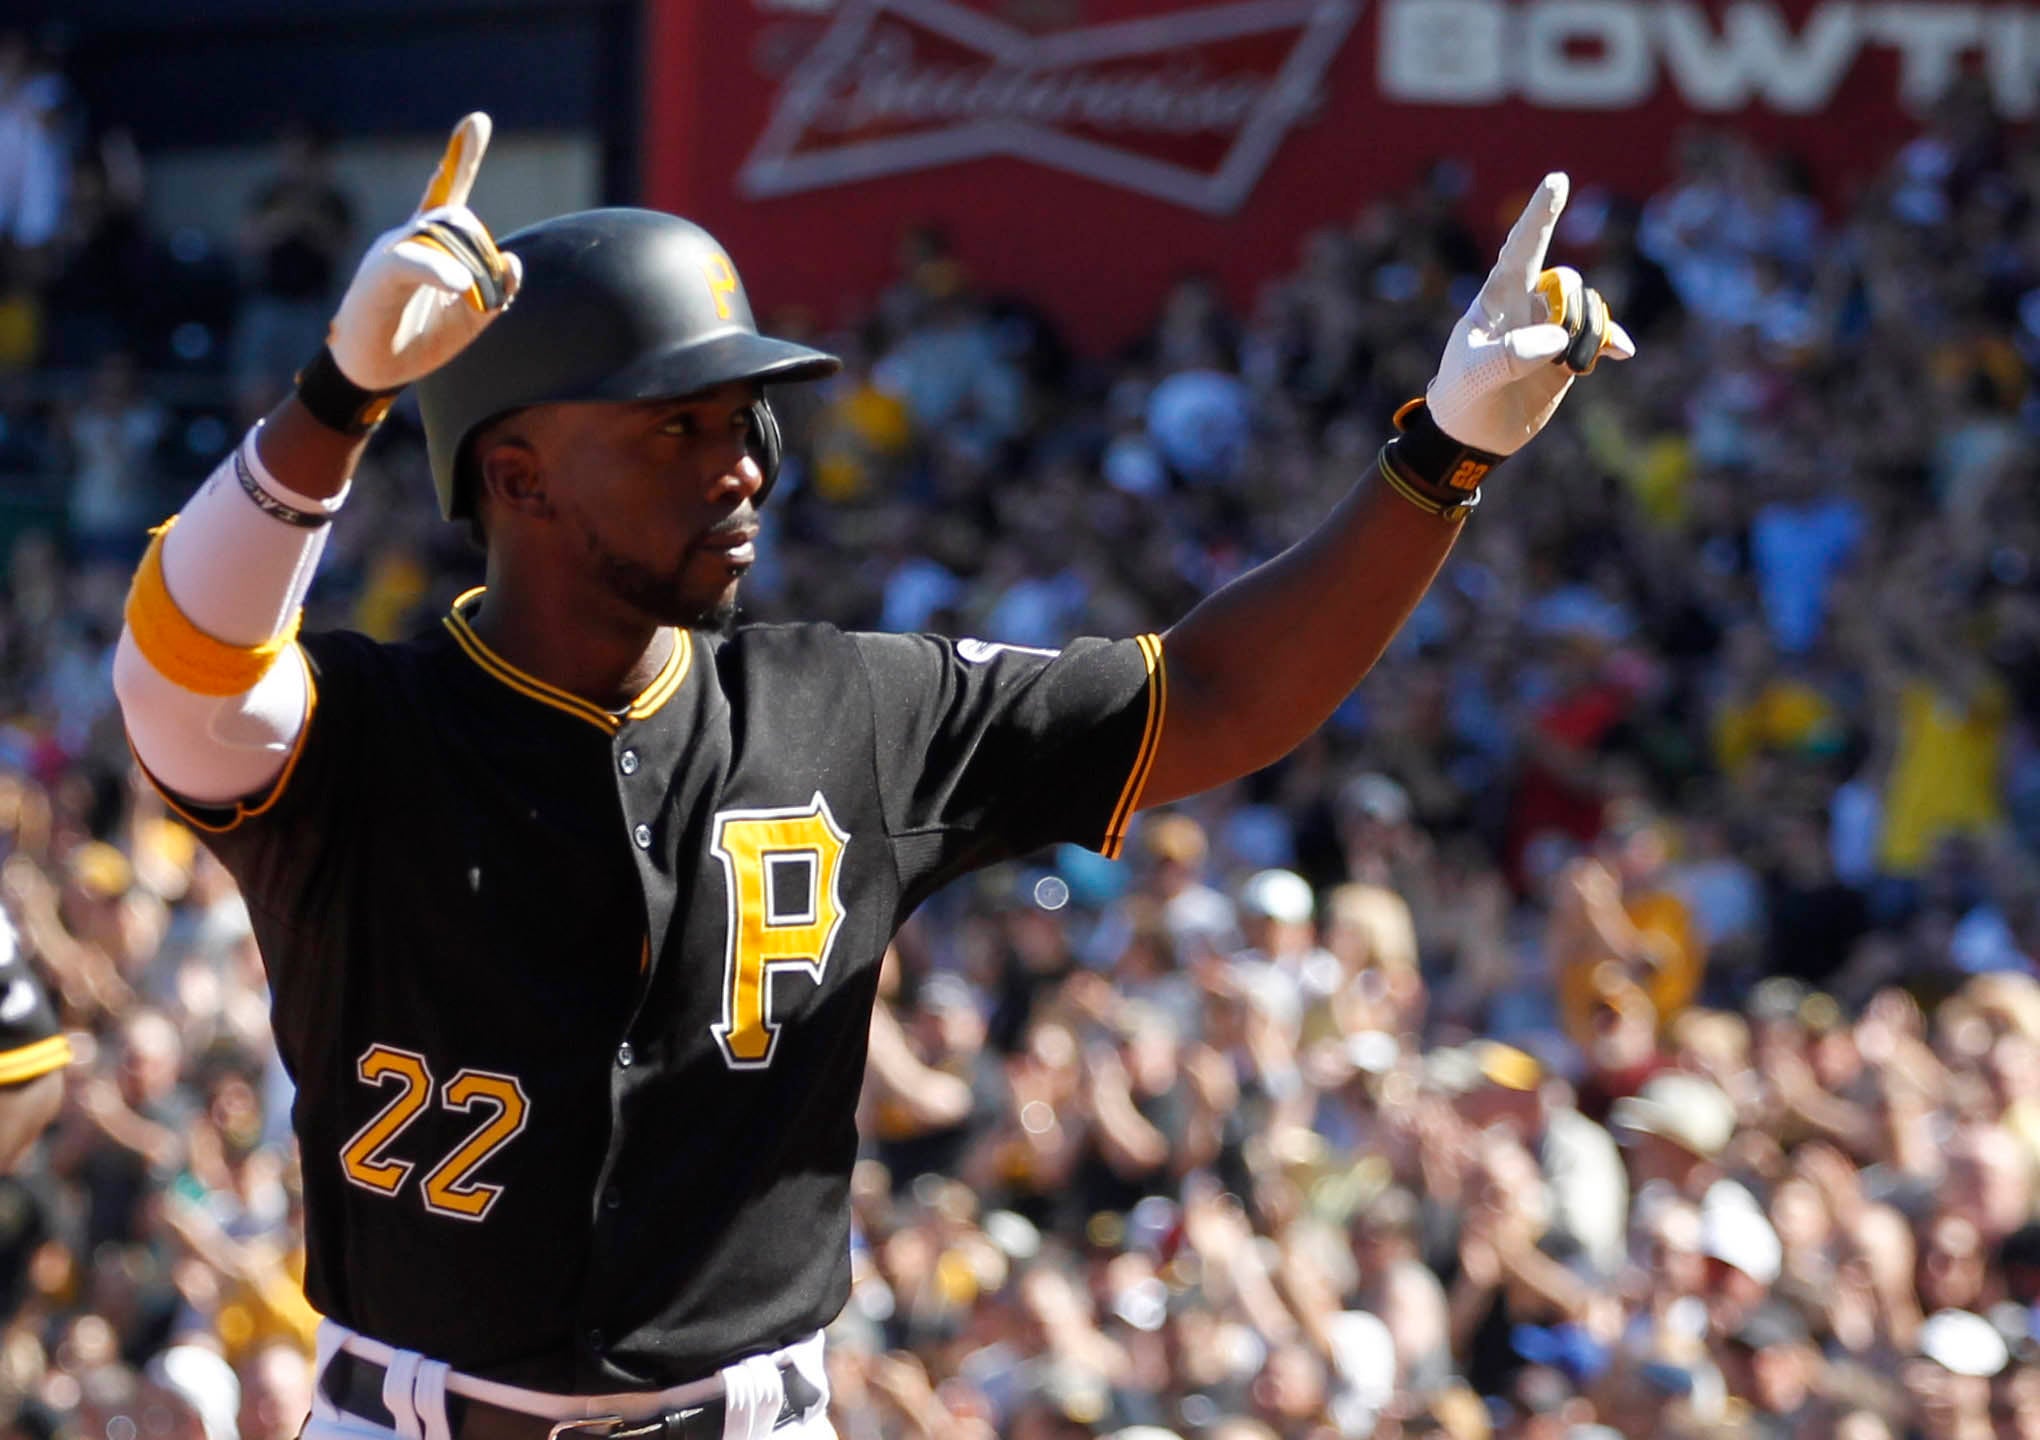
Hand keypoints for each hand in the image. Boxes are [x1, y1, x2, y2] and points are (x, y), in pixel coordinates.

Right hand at [326, 113, 522, 391]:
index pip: (447, 192)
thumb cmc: (416, 340)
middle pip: (461, 222)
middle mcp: (408, 237)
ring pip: (444, 238)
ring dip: (471, 275)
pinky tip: (461, 285)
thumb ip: (497, 291)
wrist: (368, 371)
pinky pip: (414, 262)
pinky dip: (440, 271)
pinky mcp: (379, 276)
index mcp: (429, 244)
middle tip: (486, 304)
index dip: (461, 157)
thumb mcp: (469, 320)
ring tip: (467, 309)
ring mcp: (392, 251)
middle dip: (485, 260)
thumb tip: (515, 262)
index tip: (477, 121)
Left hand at [1427, 173, 1634, 455]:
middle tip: (1552, 350)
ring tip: (1567, 368)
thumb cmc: (1463, 396)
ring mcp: (1550, 327)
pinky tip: (1620, 353)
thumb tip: (1556, 338)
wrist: (1473, 435)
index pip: (1521, 247)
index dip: (1540, 213)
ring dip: (1589, 335)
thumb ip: (1511, 355)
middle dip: (1571, 311)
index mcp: (1498, 298)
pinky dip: (1611, 341)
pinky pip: (1602, 334)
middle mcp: (1528, 305)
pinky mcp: (1568, 354)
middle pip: (1568, 281)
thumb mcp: (1475, 376)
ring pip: (1589, 307)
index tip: (1557, 179)